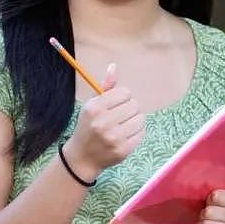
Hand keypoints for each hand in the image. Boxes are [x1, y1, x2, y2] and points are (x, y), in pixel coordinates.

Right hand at [62, 63, 145, 180]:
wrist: (83, 156)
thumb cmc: (88, 126)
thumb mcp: (92, 104)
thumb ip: (105, 86)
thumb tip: (114, 66)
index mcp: (94, 108)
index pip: (125, 92)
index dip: (122, 97)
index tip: (116, 104)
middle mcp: (103, 122)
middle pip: (134, 105)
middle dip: (130, 109)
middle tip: (121, 115)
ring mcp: (114, 138)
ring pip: (141, 119)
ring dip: (135, 120)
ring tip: (124, 125)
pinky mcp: (123, 150)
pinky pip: (141, 133)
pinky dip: (137, 132)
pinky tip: (126, 135)